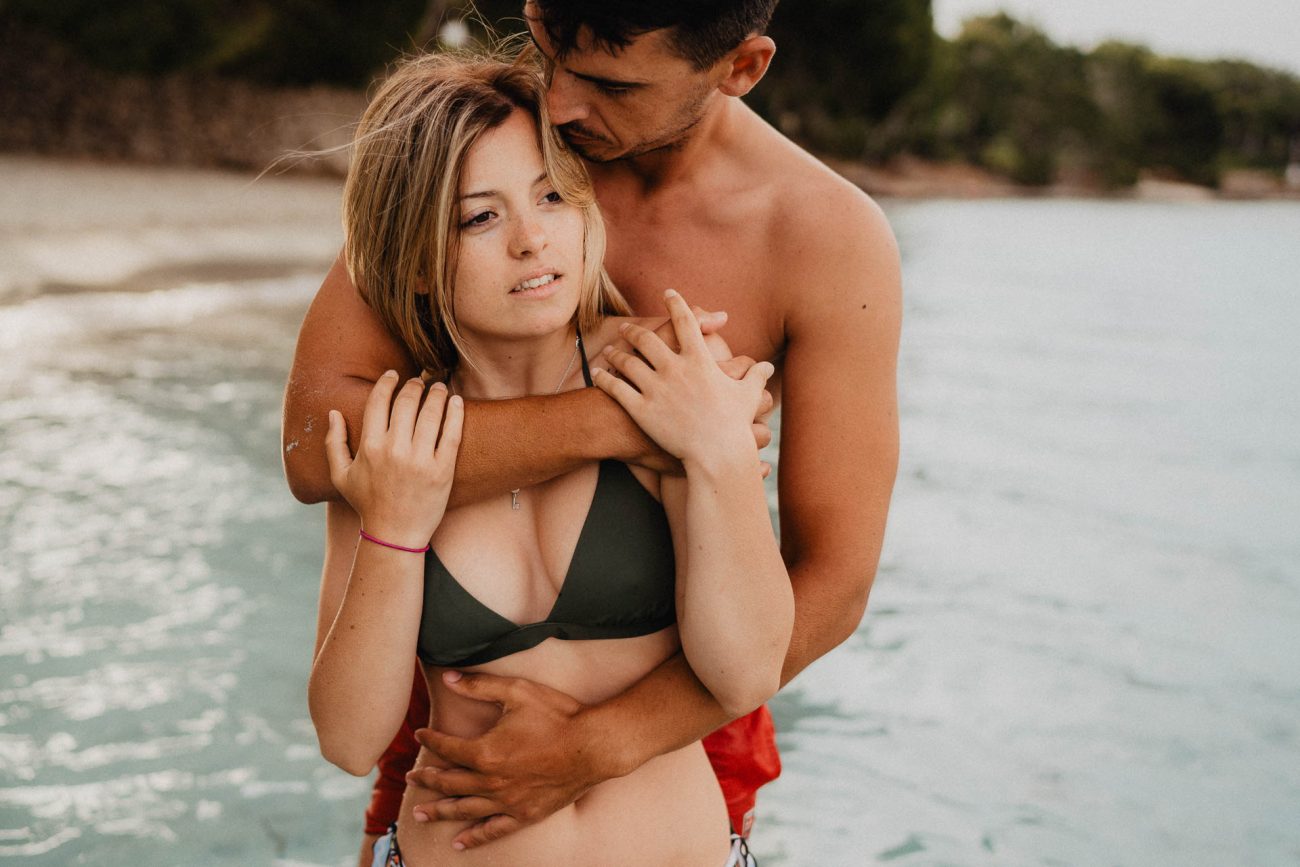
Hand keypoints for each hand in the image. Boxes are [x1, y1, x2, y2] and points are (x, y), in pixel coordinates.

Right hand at [323, 371, 462, 547]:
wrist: (395, 535)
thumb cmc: (367, 504)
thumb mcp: (341, 476)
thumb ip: (333, 443)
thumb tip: (333, 412)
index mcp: (370, 447)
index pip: (379, 402)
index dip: (387, 383)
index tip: (394, 374)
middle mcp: (395, 450)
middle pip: (407, 403)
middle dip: (415, 385)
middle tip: (421, 379)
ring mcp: (420, 460)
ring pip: (431, 414)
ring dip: (437, 394)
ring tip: (440, 387)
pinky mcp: (442, 470)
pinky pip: (452, 434)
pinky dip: (456, 413)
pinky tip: (457, 402)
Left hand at [404, 671, 608, 849]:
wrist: (594, 745)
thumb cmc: (557, 715)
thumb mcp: (517, 691)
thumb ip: (481, 686)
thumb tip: (449, 678)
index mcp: (486, 752)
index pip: (447, 748)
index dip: (430, 740)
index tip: (419, 734)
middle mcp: (491, 781)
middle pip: (449, 783)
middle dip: (426, 779)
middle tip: (410, 777)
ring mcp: (508, 801)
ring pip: (464, 809)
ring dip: (439, 811)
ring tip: (419, 812)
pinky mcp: (525, 814)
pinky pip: (493, 830)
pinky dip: (474, 837)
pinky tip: (460, 841)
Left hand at [595, 290, 773, 469]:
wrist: (716, 454)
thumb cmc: (733, 426)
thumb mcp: (748, 396)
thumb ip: (755, 376)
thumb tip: (768, 366)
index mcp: (699, 360)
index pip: (686, 322)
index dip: (676, 304)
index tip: (668, 293)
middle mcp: (674, 368)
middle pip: (647, 339)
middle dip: (634, 330)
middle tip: (626, 326)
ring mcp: (655, 388)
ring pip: (627, 361)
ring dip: (616, 353)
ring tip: (610, 350)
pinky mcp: (640, 409)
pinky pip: (616, 388)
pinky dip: (605, 378)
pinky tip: (597, 373)